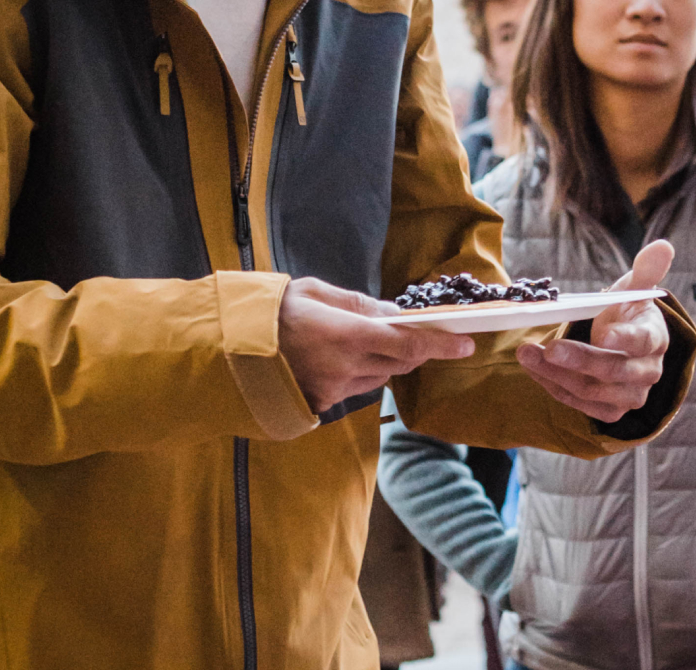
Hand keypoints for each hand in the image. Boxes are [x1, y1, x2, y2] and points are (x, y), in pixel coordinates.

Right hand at [278, 277, 474, 414]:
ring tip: (366, 341)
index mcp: (346, 334)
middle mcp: (345, 366)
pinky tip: (340, 359)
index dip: (440, 343)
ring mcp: (334, 389)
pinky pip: (357, 389)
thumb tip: (395, 313)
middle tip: (426, 336)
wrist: (229, 348)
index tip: (466, 343)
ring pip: (382, 377)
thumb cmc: (274, 310)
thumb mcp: (317, 292)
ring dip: (388, 361)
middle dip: (418, 350)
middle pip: (402, 362)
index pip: (406, 341)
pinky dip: (362, 373)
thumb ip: (360, 304)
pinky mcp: (323, 403)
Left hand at [517, 239, 673, 423]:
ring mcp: (628, 396)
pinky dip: (553, 385)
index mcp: (654, 339)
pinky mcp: (608, 411)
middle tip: (549, 348)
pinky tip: (533, 367)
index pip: (642, 341)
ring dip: (555, 373)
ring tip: (527, 353)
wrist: (625, 347)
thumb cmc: (627, 315)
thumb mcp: (634, 291)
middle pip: (613, 370)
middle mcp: (646, 372)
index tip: (603, 331)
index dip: (624, 338)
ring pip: (591, 390)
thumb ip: (646, 272)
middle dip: (579, 359)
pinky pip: (578, 403)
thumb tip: (663, 246)